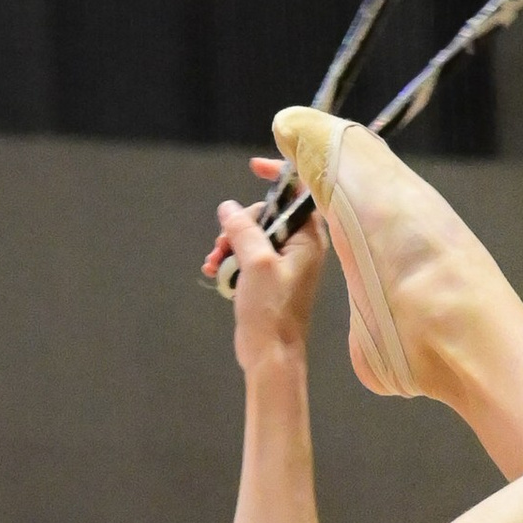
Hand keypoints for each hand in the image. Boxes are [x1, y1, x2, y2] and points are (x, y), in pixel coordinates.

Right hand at [206, 158, 326, 361]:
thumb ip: (244, 229)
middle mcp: (300, 248)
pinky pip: (247, 256)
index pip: (299, 193)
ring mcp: (284, 264)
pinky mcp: (269, 279)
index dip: (279, 175)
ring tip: (214, 262)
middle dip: (240, 223)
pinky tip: (213, 270)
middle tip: (223, 243)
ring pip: (252, 235)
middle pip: (267, 214)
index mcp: (309, 240)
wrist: (270, 356)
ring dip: (229, 243)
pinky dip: (230, 259)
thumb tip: (229, 207)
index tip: (253, 167)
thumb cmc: (272, 311)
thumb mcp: (256, 262)